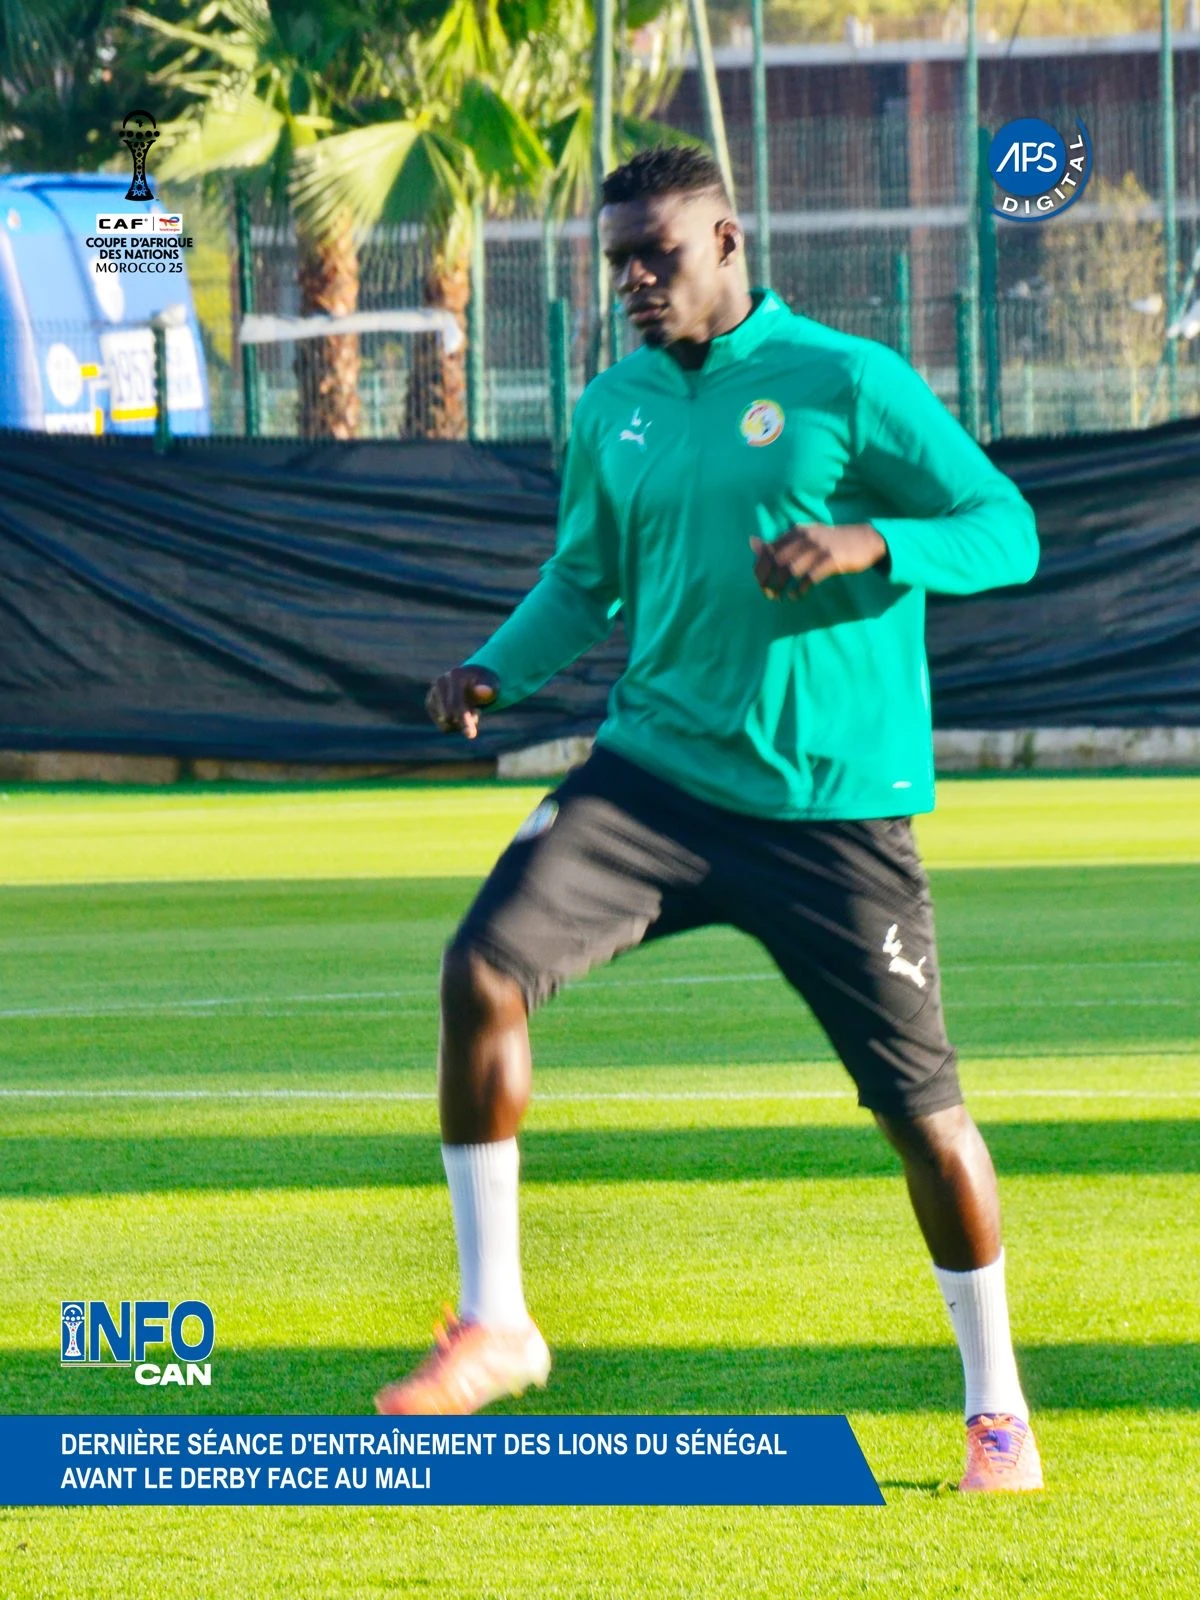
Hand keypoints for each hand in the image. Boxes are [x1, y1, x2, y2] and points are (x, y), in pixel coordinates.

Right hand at [425, 665, 499, 739]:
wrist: (471, 677)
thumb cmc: (484, 683)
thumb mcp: (492, 684)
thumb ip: (489, 689)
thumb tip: (485, 692)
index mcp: (455, 676)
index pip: (457, 704)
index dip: (464, 721)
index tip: (470, 735)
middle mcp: (440, 683)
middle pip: (448, 716)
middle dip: (465, 723)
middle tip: (477, 714)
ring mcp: (433, 693)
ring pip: (445, 723)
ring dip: (460, 724)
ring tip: (470, 709)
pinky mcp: (430, 703)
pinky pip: (442, 725)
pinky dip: (454, 724)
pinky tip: (460, 712)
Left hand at [750, 523, 887, 598]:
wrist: (866, 539)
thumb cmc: (832, 542)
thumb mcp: (806, 536)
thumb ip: (780, 542)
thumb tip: (751, 542)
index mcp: (796, 531)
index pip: (769, 549)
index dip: (760, 568)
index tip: (759, 582)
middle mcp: (805, 537)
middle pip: (776, 561)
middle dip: (767, 580)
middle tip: (767, 594)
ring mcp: (818, 548)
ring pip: (790, 570)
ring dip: (780, 587)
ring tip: (778, 597)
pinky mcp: (831, 561)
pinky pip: (809, 578)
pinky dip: (799, 589)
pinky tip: (796, 596)